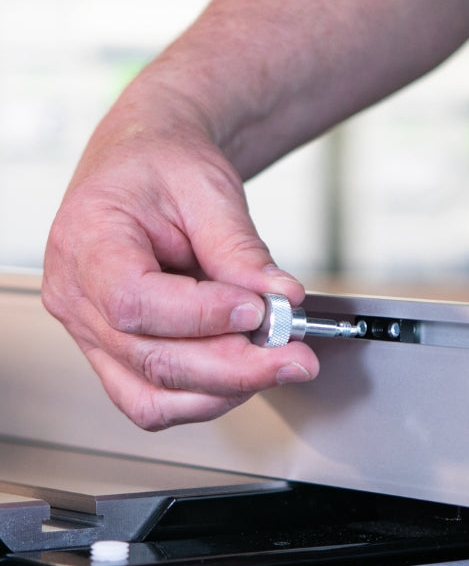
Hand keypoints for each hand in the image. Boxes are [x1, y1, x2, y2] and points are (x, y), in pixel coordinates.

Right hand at [42, 114, 319, 429]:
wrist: (147, 165)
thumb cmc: (163, 166)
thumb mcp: (207, 188)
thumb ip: (241, 248)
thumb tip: (281, 298)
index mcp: (86, 242)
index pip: (135, 301)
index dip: (202, 316)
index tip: (259, 311)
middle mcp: (76, 298)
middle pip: (150, 360)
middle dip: (234, 368)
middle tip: (296, 357)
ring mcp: (90, 333)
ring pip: (151, 396)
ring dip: (223, 390)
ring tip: (277, 363)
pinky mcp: (116, 355)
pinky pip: (154, 400)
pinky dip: (206, 396)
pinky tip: (246, 371)